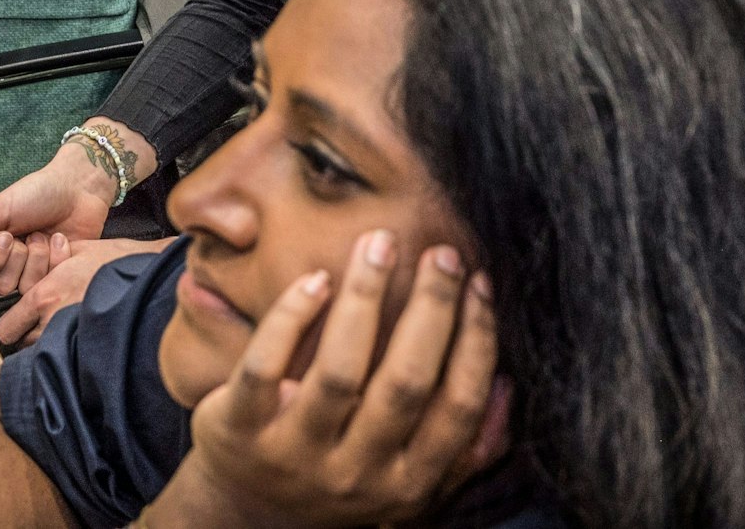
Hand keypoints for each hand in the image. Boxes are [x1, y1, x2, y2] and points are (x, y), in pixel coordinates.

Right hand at [0, 142, 125, 288]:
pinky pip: (50, 284)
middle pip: (0, 286)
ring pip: (25, 287)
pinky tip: (60, 240)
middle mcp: (10, 266)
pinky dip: (56, 257)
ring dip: (37, 256)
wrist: (77, 187)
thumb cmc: (36, 194)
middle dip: (16, 257)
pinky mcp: (58, 276)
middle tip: (26, 233)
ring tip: (44, 234)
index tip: (4, 235)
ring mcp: (35, 272)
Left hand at [0, 235, 171, 345]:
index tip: (16, 320)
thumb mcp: (77, 250)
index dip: (10, 323)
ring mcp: (72, 336)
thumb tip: (34, 268)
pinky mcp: (89, 346)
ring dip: (47, 342)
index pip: (7, 328)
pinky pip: (66, 355)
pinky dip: (67, 349)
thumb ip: (50, 263)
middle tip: (41, 321)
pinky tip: (78, 337)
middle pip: (22, 344)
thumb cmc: (117, 259)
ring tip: (63, 327)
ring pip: (43, 351)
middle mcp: (53, 320)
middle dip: (28, 333)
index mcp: (45, 295)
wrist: (149, 272)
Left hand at [144, 232, 509, 527]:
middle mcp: (353, 476)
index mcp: (405, 483)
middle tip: (442, 252)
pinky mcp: (238, 430)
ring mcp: (293, 456)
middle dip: (430, 309)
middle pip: (404, 384)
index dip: (476, 341)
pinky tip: (317, 280)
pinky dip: (292, 317)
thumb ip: (464, 445)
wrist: (246, 511)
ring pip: (339, 371)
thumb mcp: (405, 477)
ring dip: (366, 297)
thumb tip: (506, 385)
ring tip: (380, 243)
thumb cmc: (341, 474)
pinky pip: (265, 367)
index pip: (456, 408)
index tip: (480, 282)